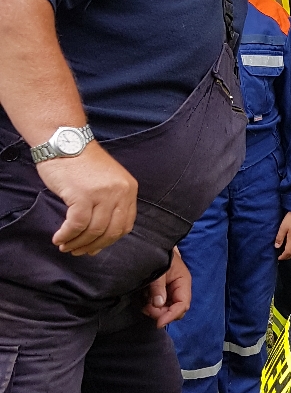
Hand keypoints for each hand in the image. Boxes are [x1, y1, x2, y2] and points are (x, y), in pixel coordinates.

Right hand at [36, 141, 137, 255]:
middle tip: (78, 251)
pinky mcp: (82, 195)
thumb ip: (108, 205)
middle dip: (93, 246)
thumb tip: (100, 238)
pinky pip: (76, 225)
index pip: (125, 224)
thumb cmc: (80, 162)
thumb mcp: (106, 181)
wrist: (64, 140)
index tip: (95, 247)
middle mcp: (120, 192)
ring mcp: (102, 193)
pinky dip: (67, 235)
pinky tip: (59, 238)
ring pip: (93, 231)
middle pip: (111, 231)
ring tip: (65, 246)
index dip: (109, 240)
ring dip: (77, 243)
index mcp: (129, 188)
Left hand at [142, 247, 191, 327]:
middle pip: (174, 310)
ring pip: (165, 310)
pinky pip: (158, 306)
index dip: (171, 315)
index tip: (158, 323)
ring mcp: (170, 292)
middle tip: (146, 308)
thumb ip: (158, 287)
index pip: (182, 305)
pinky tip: (143, 298)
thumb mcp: (158, 271)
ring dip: (154, 310)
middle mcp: (178, 290)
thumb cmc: (159, 255)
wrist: (152, 245)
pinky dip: (150, 306)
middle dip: (161, 313)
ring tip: (143, 300)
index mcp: (183, 283)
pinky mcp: (161, 293)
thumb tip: (158, 304)